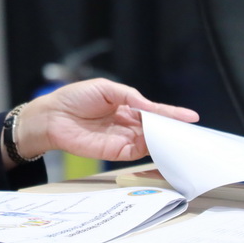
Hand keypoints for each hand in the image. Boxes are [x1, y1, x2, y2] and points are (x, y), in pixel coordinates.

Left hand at [10, 79, 198, 165]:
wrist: (52, 116)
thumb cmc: (74, 98)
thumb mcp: (106, 89)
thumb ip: (131, 97)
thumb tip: (151, 107)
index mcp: (127, 107)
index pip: (154, 112)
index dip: (172, 114)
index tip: (191, 117)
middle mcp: (128, 125)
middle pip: (156, 129)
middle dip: (173, 130)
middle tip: (191, 131)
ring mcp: (122, 139)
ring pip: (151, 143)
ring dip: (165, 140)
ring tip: (180, 137)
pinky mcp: (115, 152)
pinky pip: (137, 153)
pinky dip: (150, 150)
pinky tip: (160, 145)